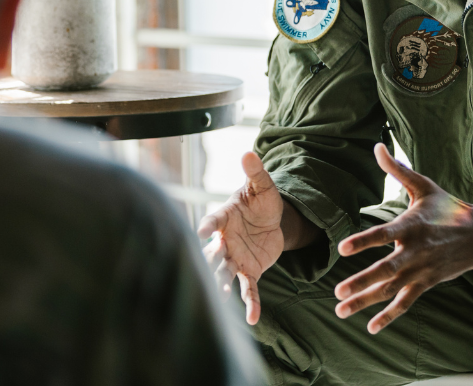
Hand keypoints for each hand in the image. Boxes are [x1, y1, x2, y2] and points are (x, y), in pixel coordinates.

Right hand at [197, 152, 284, 325]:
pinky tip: (252, 319)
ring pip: (224, 272)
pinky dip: (250, 303)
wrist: (273, 221)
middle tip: (203, 268)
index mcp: (225, 217)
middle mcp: (225, 240)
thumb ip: (256, 172)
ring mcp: (235, 258)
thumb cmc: (262, 201)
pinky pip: (248, 289)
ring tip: (219, 295)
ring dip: (221, 283)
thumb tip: (249, 152)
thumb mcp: (263, 186)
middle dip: (208, 260)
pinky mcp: (249, 271)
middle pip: (213, 251)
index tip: (200, 231)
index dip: (207, 225)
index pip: (213, 220)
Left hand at [333, 143, 472, 333]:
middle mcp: (415, 252)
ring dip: (365, 301)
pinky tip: (370, 327)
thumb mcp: (424, 187)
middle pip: (385, 270)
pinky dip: (389, 316)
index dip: (363, 241)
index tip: (342, 248)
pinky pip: (406, 303)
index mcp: (411, 226)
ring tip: (340, 310)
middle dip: (360, 282)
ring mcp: (421, 271)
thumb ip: (397, 170)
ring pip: (390, 290)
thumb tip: (377, 146)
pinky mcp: (426, 284)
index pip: (383, 235)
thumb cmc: (448, 207)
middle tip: (337, 292)